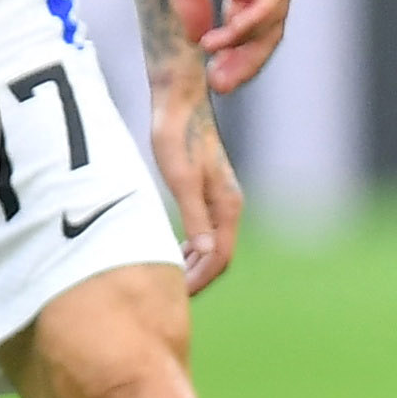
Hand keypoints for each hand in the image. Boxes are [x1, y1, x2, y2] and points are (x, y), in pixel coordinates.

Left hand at [148, 68, 242, 294]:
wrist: (178, 100)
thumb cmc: (176, 136)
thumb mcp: (182, 179)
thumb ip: (195, 216)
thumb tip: (208, 254)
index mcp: (226, 205)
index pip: (220, 257)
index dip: (199, 281)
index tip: (175, 297)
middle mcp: (229, 204)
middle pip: (219, 255)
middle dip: (197, 278)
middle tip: (167, 296)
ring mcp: (220, 198)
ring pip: (213, 244)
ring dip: (194, 265)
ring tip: (167, 279)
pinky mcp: (207, 190)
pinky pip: (205, 230)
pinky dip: (191, 248)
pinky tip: (172, 251)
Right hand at [159, 0, 291, 94]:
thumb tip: (196, 39)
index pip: (245, 28)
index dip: (231, 56)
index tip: (210, 78)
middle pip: (264, 31)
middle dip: (245, 63)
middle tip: (221, 86)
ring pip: (273, 17)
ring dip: (248, 46)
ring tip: (219, 63)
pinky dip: (255, 15)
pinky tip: (230, 30)